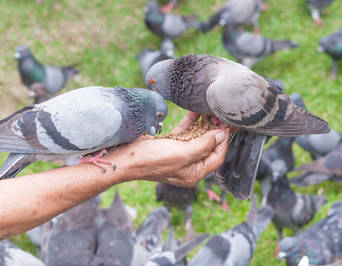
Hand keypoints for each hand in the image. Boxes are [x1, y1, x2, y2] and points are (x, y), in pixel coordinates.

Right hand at [109, 111, 229, 186]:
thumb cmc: (151, 160)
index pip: (216, 157)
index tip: (226, 126)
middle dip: (214, 131)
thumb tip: (220, 135)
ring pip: (196, 138)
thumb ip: (203, 145)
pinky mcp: (170, 146)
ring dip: (203, 125)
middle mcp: (188, 166)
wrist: (124, 158)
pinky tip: (195, 111)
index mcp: (193, 174)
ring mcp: (179, 155)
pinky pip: (184, 134)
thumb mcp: (181, 153)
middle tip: (219, 115)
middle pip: (208, 147)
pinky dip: (190, 123)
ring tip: (209, 111)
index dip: (223, 142)